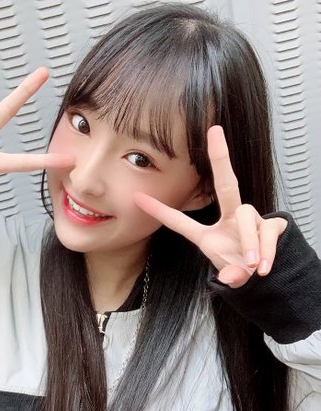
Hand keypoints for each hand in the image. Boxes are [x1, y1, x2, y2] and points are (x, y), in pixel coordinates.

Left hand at [133, 125, 287, 288]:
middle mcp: (230, 220)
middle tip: (215, 132)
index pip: (179, 222)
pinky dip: (267, 251)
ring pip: (247, 216)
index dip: (159, 211)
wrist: (268, 278)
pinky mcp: (272, 224)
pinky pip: (267, 231)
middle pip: (226, 184)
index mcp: (208, 235)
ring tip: (253, 265)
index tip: (138, 198)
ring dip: (249, 241)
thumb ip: (230, 278)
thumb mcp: (231, 277)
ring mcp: (252, 219)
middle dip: (220, 157)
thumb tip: (232, 277)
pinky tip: (265, 267)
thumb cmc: (241, 271)